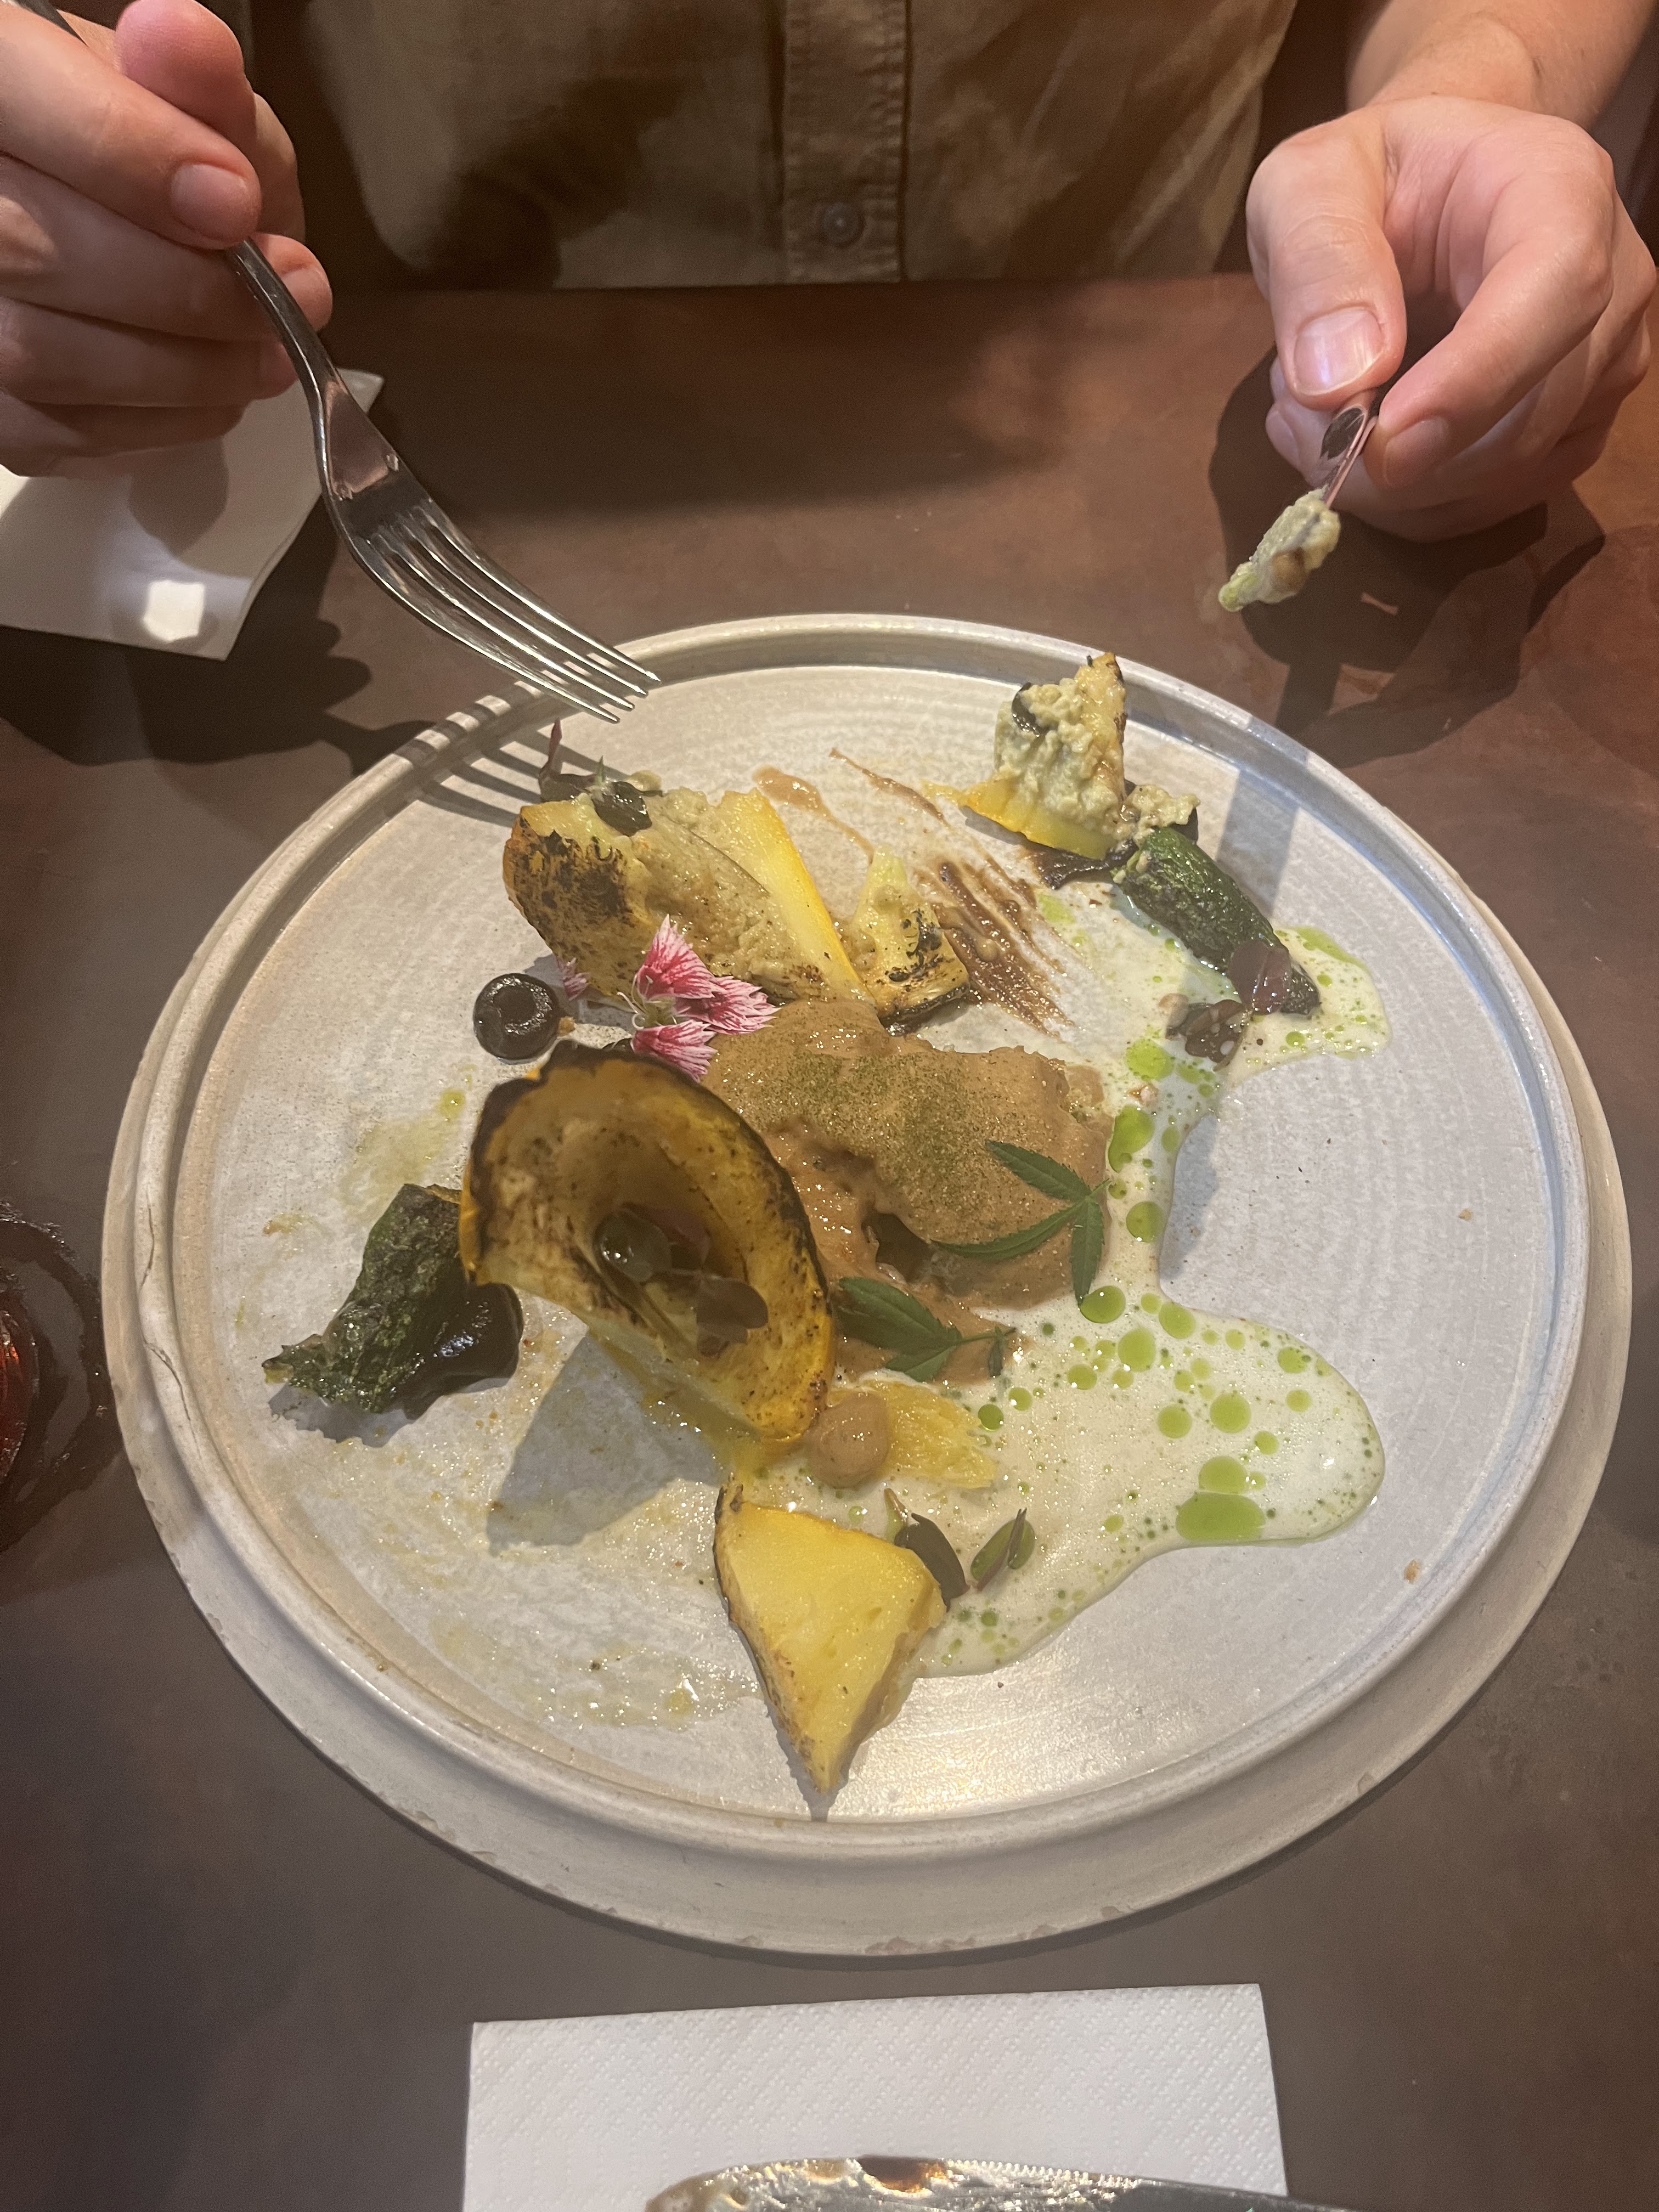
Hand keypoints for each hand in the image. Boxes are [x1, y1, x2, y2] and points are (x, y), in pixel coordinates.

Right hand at [0, 0, 330, 473]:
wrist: (101, 224)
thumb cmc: (143, 153)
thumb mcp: (178, 94)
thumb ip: (194, 78)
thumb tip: (186, 41)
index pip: (25, 107)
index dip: (132, 159)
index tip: (237, 200)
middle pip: (29, 252)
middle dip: (185, 288)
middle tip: (294, 295)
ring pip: (45, 358)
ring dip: (186, 369)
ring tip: (272, 353)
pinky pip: (61, 435)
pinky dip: (159, 423)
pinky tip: (214, 390)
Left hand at [1246, 97, 1653, 539]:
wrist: (1420, 193)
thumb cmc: (1367, 176)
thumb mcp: (1306, 184)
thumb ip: (1316, 261)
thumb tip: (1339, 382)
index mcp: (1559, 189)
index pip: (1557, 294)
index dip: (1474, 382)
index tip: (1384, 440)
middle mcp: (1610, 282)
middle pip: (1531, 415)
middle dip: (1401, 456)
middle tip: (1295, 419)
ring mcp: (1601, 367)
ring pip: (1509, 477)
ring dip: (1391, 484)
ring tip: (1312, 418)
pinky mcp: (1569, 432)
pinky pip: (1490, 504)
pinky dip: (1407, 502)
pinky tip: (1355, 444)